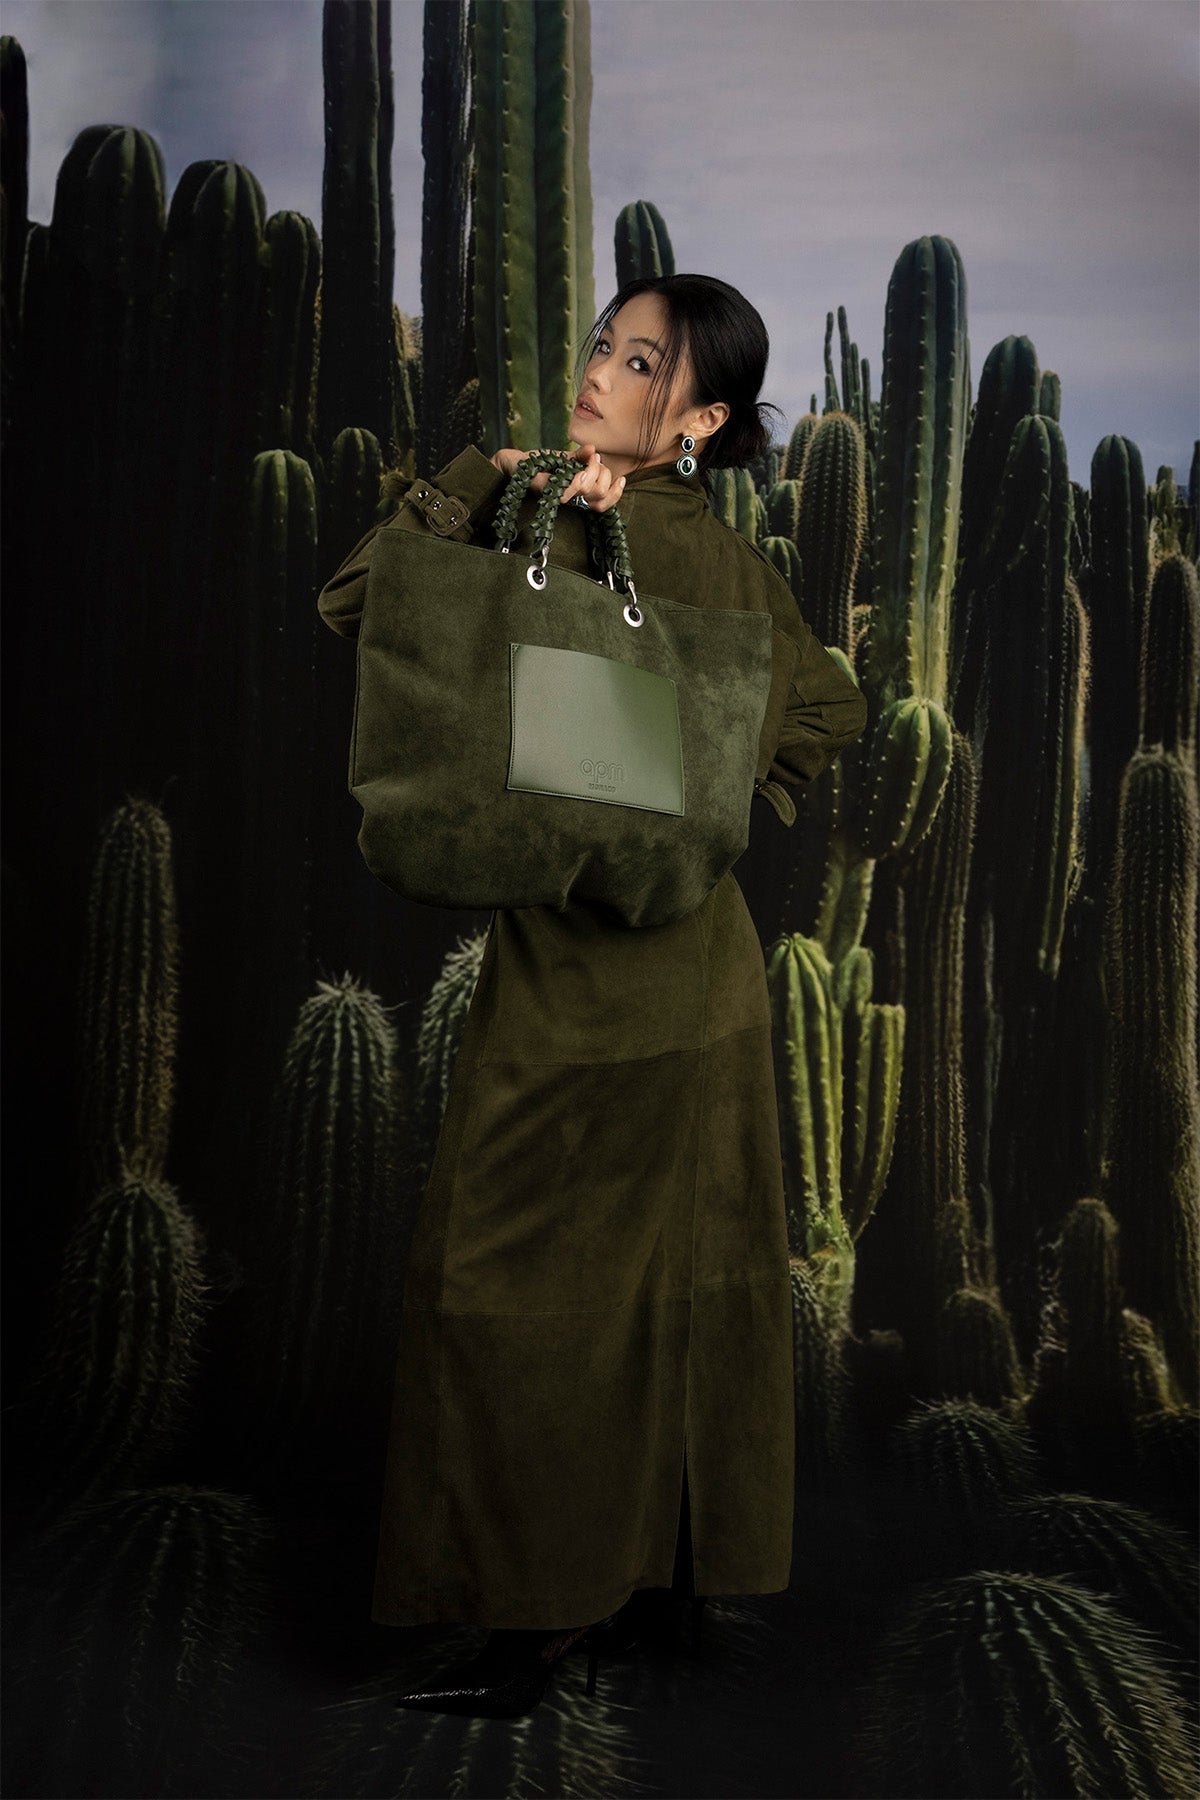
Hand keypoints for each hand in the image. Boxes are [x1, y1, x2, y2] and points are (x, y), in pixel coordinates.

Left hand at [489, 444, 625, 510]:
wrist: (510, 464)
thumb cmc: (536, 464)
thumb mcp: (562, 458)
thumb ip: (579, 457)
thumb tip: (593, 450)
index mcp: (578, 490)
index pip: (608, 499)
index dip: (615, 492)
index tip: (618, 479)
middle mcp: (571, 496)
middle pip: (600, 491)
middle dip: (599, 475)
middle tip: (588, 466)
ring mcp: (559, 494)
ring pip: (588, 491)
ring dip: (587, 477)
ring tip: (579, 472)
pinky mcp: (544, 489)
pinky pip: (565, 490)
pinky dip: (572, 482)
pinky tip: (574, 476)